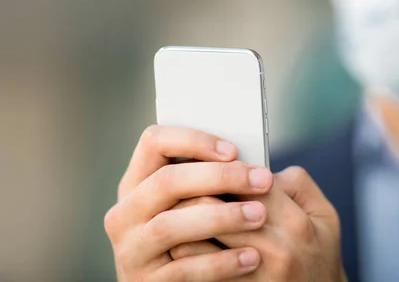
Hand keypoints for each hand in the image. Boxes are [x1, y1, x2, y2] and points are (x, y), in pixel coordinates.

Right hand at [104, 125, 274, 280]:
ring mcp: (131, 250)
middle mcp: (125, 213)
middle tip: (262, 180)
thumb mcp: (190, 203)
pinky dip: (220, 262)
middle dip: (219, 177)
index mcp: (137, 183)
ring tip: (259, 215)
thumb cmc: (192, 236)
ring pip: (170, 225)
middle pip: (166, 181)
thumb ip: (212, 181)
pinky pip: (183, 270)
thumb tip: (260, 166)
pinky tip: (250, 257)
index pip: (154, 142)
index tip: (233, 150)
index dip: (193, 140)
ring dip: (221, 217)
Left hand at [171, 166, 346, 281]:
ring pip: (192, 243)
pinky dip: (182, 257)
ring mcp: (252, 277)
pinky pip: (193, 274)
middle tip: (182, 185)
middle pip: (211, 207)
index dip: (222, 170)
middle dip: (191, 191)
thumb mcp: (325, 215)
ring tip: (175, 216)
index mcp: (294, 222)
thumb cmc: (320, 255)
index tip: (210, 166)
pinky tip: (183, 245)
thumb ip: (297, 183)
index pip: (243, 183)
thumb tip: (258, 168)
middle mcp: (272, 250)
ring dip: (178, 225)